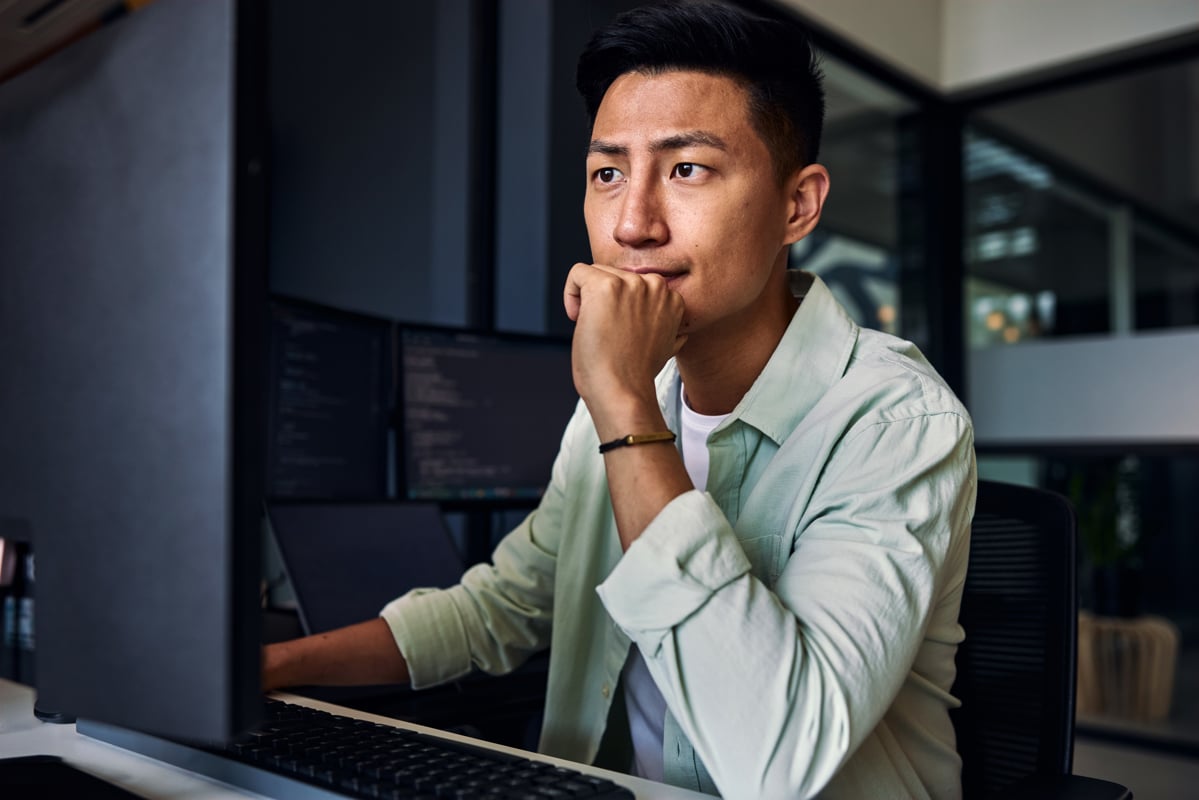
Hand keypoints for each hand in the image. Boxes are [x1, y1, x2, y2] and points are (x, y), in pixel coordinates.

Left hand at [563, 262, 686, 432]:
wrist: (624, 390)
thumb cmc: (637, 375)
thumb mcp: (664, 347)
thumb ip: (666, 328)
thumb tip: (672, 331)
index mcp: (672, 298)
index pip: (636, 285)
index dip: (622, 308)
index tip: (620, 333)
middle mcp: (655, 285)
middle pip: (615, 275)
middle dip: (604, 302)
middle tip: (606, 333)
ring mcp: (630, 284)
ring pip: (597, 273)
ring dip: (588, 299)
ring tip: (596, 329)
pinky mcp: (605, 286)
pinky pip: (578, 272)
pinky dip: (570, 293)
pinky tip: (578, 319)